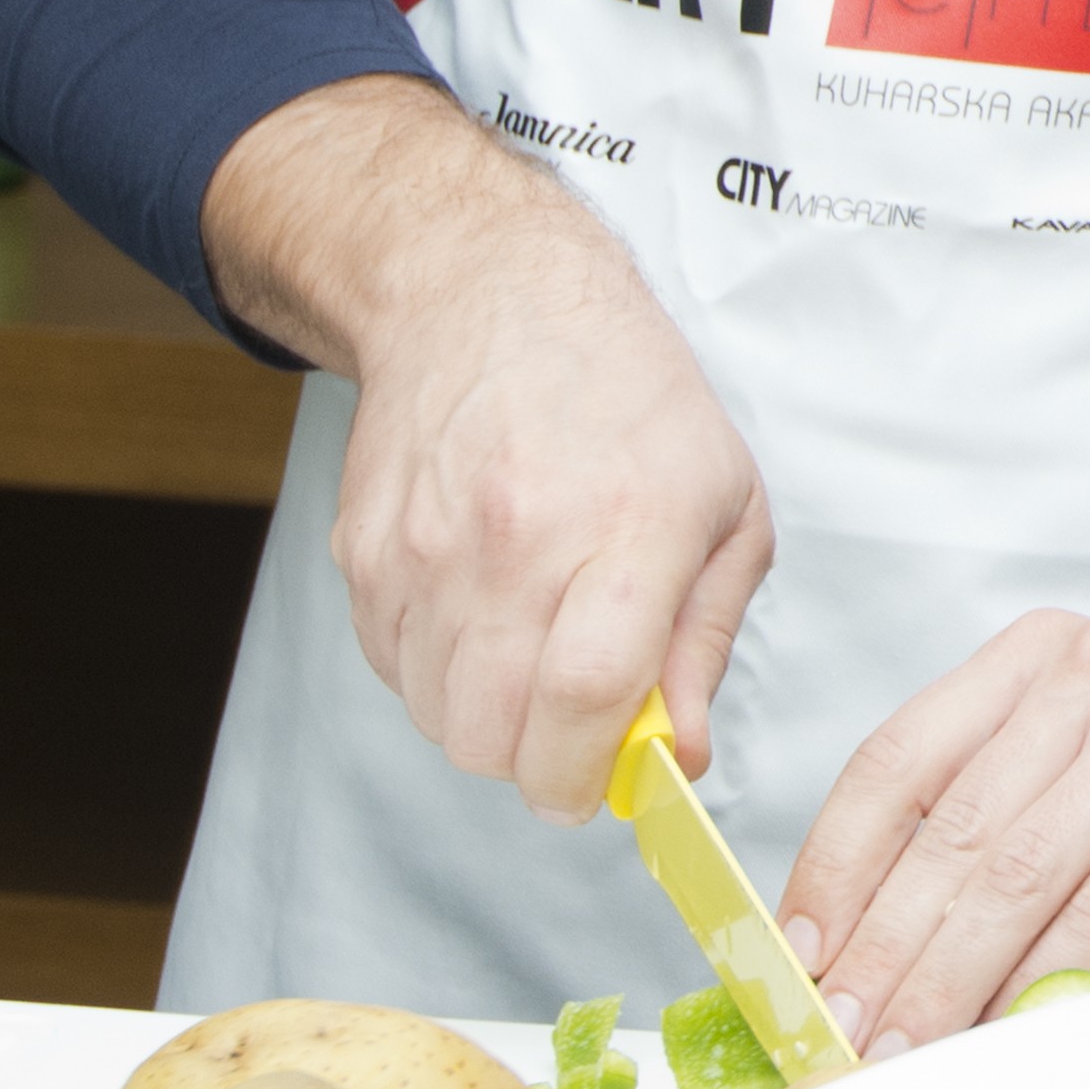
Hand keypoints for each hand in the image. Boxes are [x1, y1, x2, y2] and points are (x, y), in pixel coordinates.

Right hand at [280, 87, 777, 823]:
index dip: (582, 771)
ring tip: (530, 649)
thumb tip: (681, 756)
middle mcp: (516, 542)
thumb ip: (703, 641)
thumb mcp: (726, 507)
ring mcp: (425, 549)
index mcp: (629, 527)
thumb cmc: (631, 402)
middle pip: (491, 730)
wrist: (491, 299)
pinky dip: (436, 671)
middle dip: (534, 762)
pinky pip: (393, 667)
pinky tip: (480, 611)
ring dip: (484, 716)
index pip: (585, 691)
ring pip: (434, 713)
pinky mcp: (363, 553)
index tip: (592, 789)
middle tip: (570, 727)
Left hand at [775, 617, 1089, 1046]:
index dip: (833, 871)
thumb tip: (860, 964)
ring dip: (948, 976)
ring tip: (904, 1051)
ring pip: (1017, 869)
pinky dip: (1046, 976)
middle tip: (837, 1038)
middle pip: (952, 826)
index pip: (897, 761)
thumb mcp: (1087, 795)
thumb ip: (987, 846)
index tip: (791, 965)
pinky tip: (1014, 1026)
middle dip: (882, 949)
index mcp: (1038, 659)